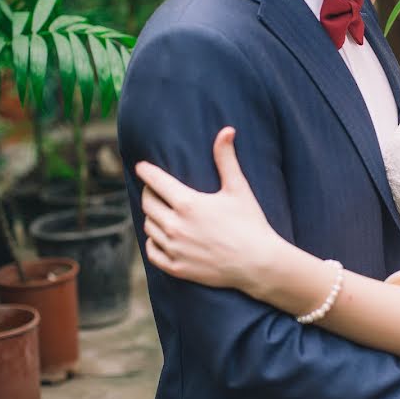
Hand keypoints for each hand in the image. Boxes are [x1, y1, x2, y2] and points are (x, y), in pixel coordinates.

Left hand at [135, 127, 280, 291]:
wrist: (258, 263)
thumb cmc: (250, 223)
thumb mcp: (238, 188)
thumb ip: (226, 159)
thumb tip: (227, 130)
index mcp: (188, 203)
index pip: (155, 181)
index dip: (146, 171)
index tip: (141, 166)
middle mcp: (175, 226)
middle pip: (147, 203)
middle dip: (149, 192)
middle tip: (155, 188)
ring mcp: (174, 248)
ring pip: (148, 226)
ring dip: (152, 216)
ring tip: (161, 210)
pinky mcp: (177, 267)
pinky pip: (151, 252)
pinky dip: (152, 242)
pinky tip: (160, 236)